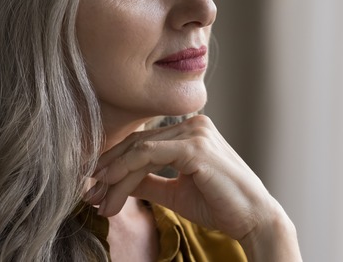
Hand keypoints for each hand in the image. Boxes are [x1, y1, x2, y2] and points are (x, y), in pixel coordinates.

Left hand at [84, 115, 301, 260]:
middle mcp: (193, 124)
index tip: (94, 184)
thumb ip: (148, 182)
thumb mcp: (174, 192)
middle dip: (109, 169)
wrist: (254, 219)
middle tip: (88, 192)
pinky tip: (112, 186)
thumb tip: (116, 182)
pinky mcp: (195, 147)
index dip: (115, 161)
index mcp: (191, 130)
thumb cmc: (219, 205)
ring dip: (114, 176)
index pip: (142, 141)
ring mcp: (195, 132)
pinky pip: (149, 155)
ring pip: (139, 149)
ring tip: (98, 198)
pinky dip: (127, 170)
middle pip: (137, 142)